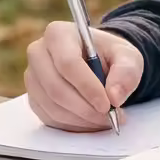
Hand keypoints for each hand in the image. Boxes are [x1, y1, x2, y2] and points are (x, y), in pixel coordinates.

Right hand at [24, 21, 141, 131]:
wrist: (97, 62)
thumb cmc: (109, 55)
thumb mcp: (127, 56)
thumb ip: (126, 72)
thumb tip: (115, 97)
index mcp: (58, 34)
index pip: (68, 63)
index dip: (87, 87)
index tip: (107, 104)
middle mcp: (38, 53)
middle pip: (56, 88)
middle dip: (85, 108)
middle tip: (109, 117)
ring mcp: (32, 77)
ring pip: (52, 107)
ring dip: (81, 119)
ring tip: (104, 119)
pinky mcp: (33, 98)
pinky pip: (49, 118)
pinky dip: (73, 125)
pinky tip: (90, 121)